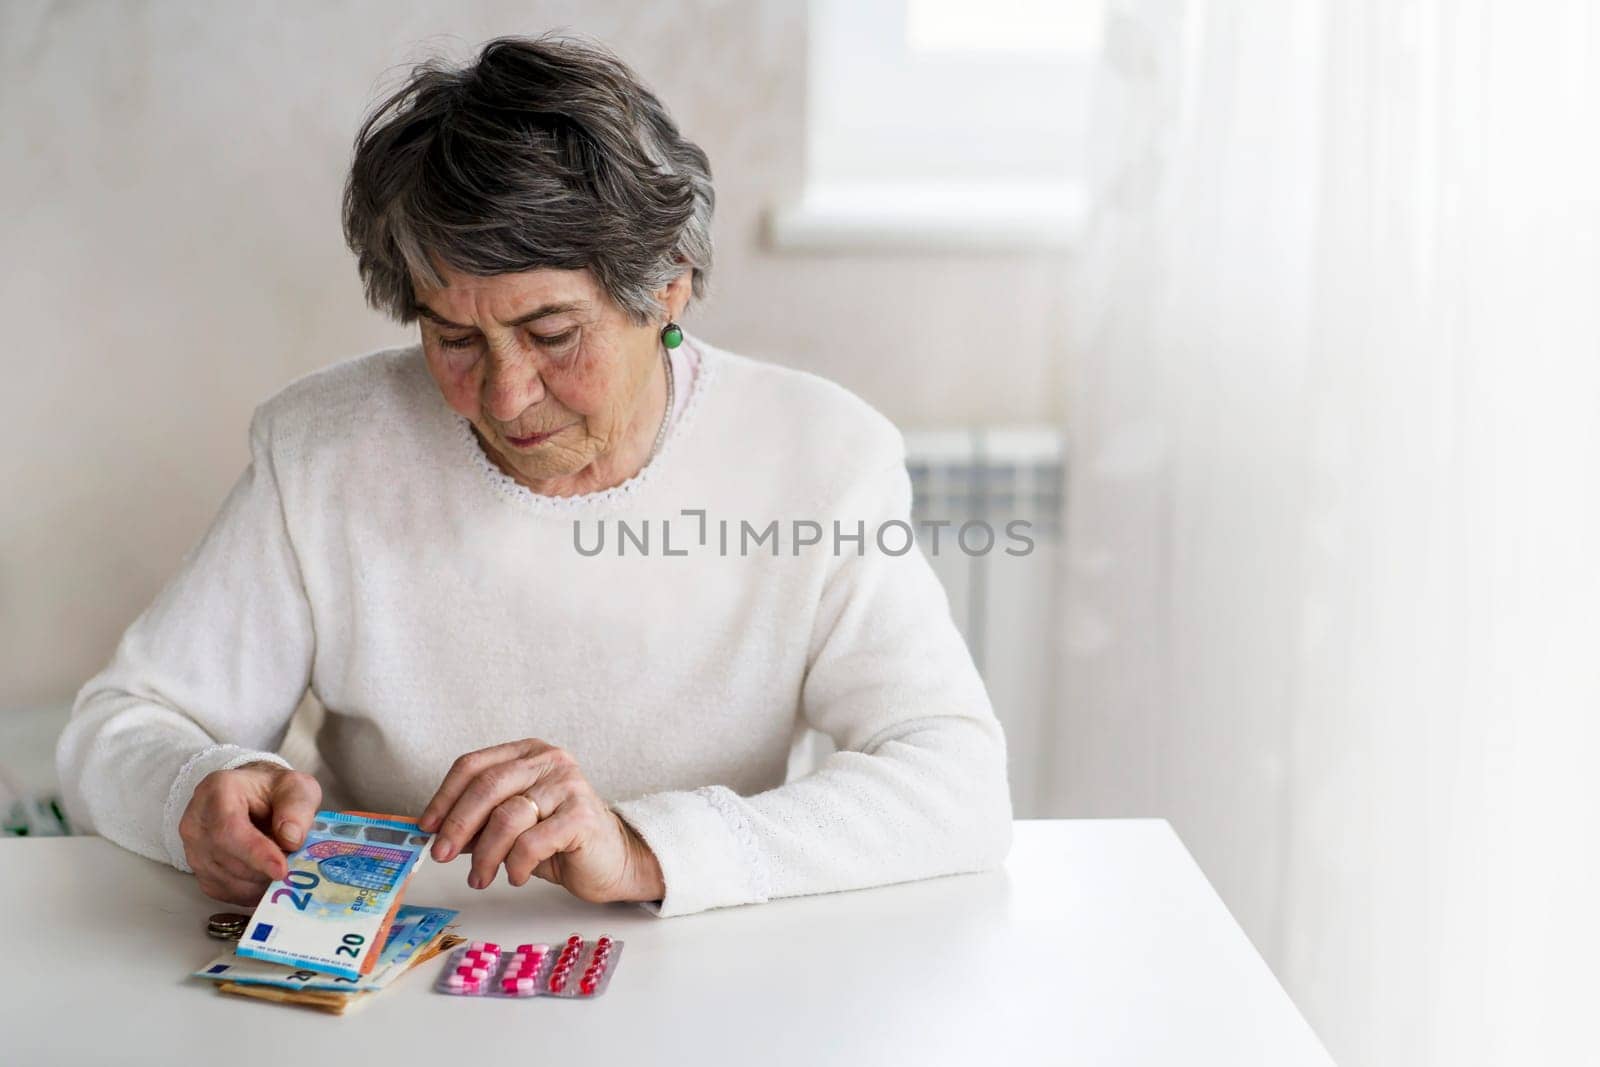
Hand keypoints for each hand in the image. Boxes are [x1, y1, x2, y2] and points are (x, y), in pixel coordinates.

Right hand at [178, 762, 320, 905]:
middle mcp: (196, 821)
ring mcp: (192, 848)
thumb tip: (291, 838)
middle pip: (226, 859)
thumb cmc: (273, 791)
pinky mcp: (197, 870)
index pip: (229, 829)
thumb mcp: (297, 787)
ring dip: (259, 883)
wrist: (253, 796)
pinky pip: (222, 891)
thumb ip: (298, 807)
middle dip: (263, 871)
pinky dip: (249, 892)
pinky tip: (266, 878)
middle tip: (293, 870)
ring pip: (224, 880)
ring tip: (282, 868)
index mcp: (218, 791)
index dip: (256, 853)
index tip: (281, 870)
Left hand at [418, 739, 663, 903]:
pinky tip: (515, 876)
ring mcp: (569, 785)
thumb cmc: (558, 840)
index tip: (427, 828)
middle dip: (458, 825)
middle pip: (487, 786)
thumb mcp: (512, 825)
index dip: (444, 797)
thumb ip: (480, 822)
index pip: (473, 765)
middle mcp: (549, 760)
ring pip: (507, 817)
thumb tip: (435, 833)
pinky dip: (515, 865)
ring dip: (486, 855)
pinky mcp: (582, 815)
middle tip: (442, 855)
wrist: (611, 860)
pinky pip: (532, 842)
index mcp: (527, 753)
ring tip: (480, 877)